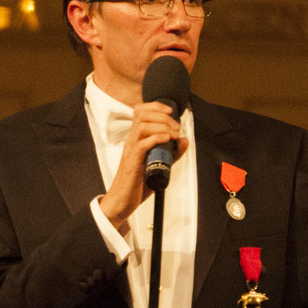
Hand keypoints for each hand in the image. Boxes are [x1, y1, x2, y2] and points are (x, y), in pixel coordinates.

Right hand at [101, 101, 186, 229]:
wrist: (122, 201)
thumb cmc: (137, 185)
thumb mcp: (159, 165)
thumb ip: (172, 154)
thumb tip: (184, 140)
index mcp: (136, 139)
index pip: (140, 112)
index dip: (156, 106)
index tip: (171, 111)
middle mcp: (132, 141)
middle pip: (142, 114)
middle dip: (163, 116)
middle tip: (177, 127)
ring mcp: (131, 150)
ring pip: (142, 126)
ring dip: (162, 125)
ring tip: (174, 134)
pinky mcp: (132, 161)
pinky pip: (142, 144)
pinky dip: (157, 138)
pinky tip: (167, 140)